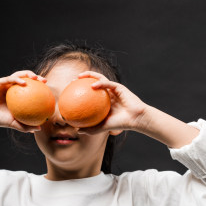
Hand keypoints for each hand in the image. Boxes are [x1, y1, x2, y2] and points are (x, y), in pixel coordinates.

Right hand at [0, 70, 45, 131]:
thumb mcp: (14, 123)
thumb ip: (26, 126)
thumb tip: (39, 128)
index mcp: (15, 95)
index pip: (29, 87)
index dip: (38, 86)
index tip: (47, 88)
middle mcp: (10, 87)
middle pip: (25, 78)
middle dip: (35, 77)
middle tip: (44, 80)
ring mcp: (3, 84)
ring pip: (17, 75)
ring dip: (27, 74)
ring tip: (35, 78)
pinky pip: (9, 79)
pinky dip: (17, 79)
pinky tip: (24, 83)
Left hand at [73, 71, 198, 147]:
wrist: (136, 119)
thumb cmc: (121, 124)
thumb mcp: (103, 127)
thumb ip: (92, 129)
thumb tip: (77, 130)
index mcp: (104, 101)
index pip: (90, 93)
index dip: (80, 90)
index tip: (70, 91)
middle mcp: (108, 94)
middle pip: (93, 82)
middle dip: (82, 79)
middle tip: (72, 81)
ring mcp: (113, 89)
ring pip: (100, 78)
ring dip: (90, 75)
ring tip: (80, 77)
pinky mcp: (119, 87)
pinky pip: (108, 83)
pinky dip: (100, 83)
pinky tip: (92, 85)